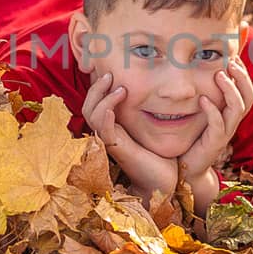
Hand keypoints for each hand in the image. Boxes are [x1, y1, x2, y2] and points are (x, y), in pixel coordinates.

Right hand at [80, 72, 177, 198]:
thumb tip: (159, 88)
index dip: (98, 87)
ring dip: (104, 99)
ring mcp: (111, 141)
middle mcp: (108, 132)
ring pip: (92, 116)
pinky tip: (112, 108)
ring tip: (121, 89)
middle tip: (110, 74)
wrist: (165, 181)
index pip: (95, 103)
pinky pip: (104, 131)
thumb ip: (151, 110)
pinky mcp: (118, 150)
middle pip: (88, 107)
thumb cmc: (161, 155)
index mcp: (114, 126)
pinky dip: (105, 117)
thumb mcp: (154, 127)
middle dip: (96, 88)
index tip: (111, 72)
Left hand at [179, 56, 252, 182]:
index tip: (234, 57)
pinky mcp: (214, 143)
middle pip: (249, 98)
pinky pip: (218, 125)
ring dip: (230, 90)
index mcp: (232, 114)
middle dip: (242, 78)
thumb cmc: (193, 136)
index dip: (244, 74)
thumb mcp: (201, 112)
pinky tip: (203, 99)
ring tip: (219, 75)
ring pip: (238, 109)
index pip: (248, 91)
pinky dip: (212, 110)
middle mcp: (232, 122)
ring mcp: (225, 133)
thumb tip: (203, 69)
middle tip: (230, 62)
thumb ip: (205, 93)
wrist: (187, 166)